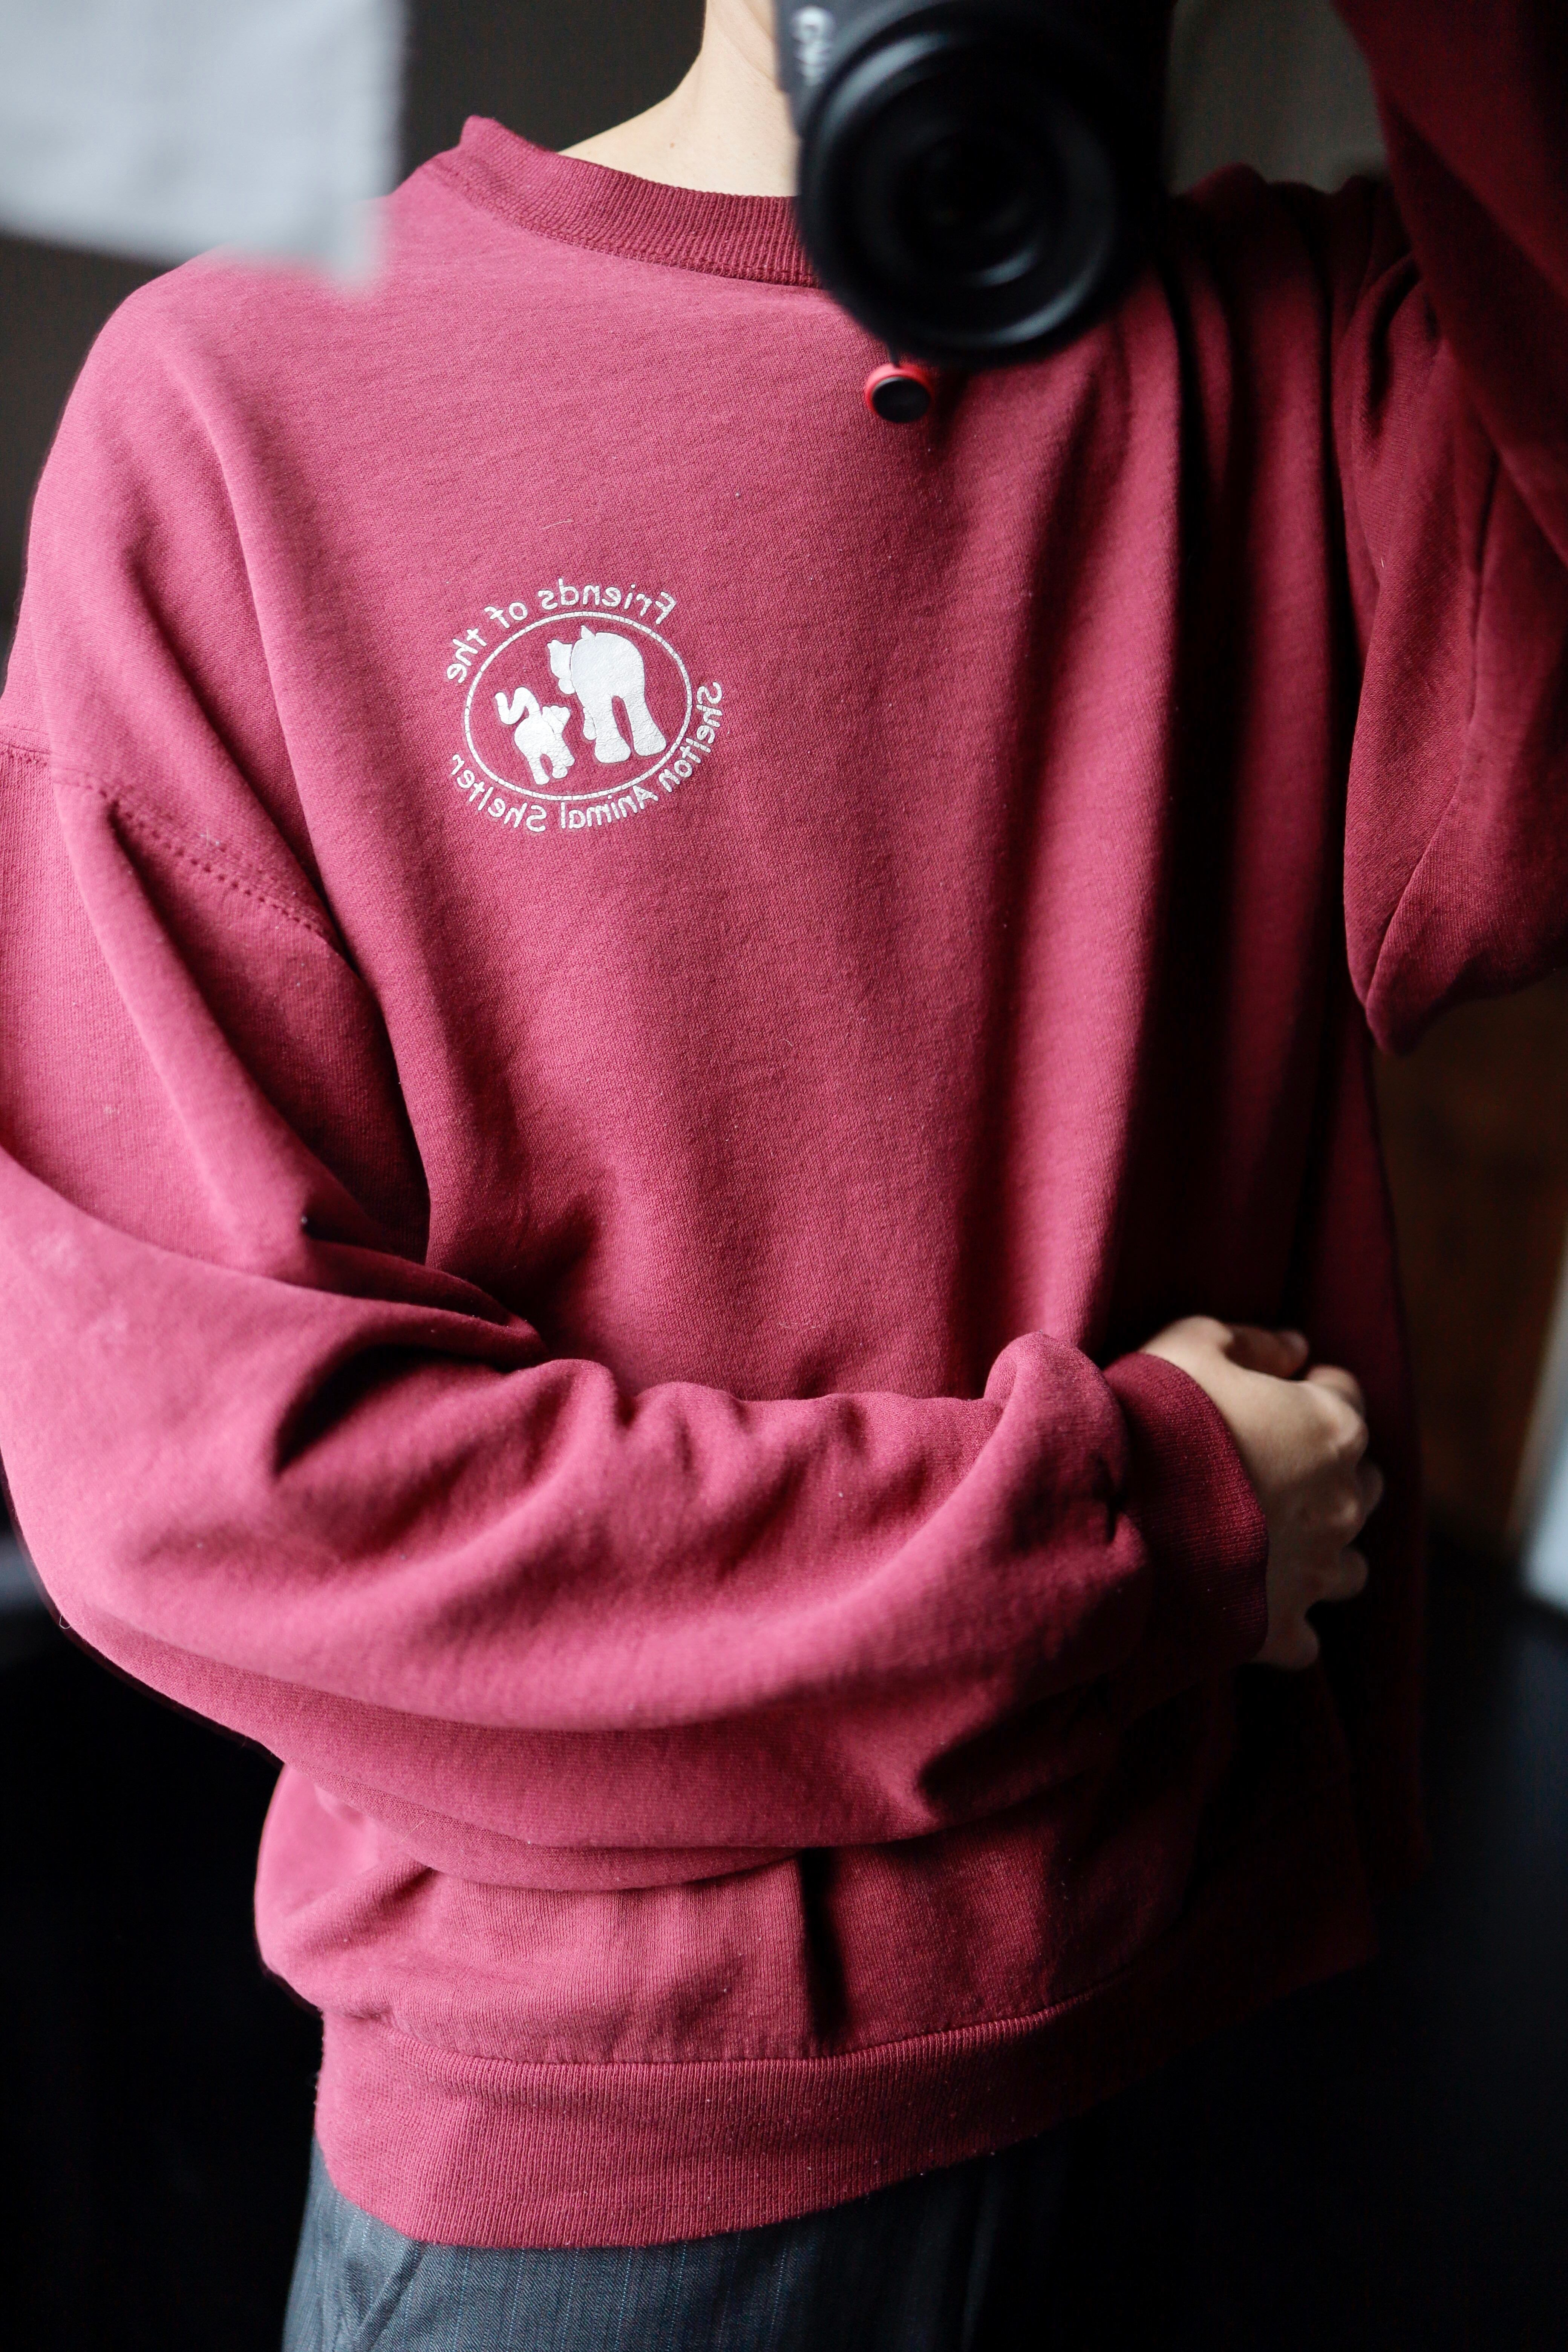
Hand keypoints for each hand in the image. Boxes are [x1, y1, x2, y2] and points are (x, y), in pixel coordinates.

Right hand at [1140, 1316, 1382, 1669]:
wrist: (1109, 1520)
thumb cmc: (1150, 1420)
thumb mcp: (1189, 1344)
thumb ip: (1252, 1340)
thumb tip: (1296, 1349)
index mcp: (1330, 1427)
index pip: (1343, 1393)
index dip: (1303, 1388)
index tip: (1265, 1395)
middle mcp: (1341, 1501)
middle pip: (1361, 1480)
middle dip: (1325, 1470)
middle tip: (1262, 1466)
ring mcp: (1316, 1571)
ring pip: (1349, 1565)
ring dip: (1318, 1550)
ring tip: (1263, 1541)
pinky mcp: (1282, 1629)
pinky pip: (1305, 1636)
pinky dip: (1285, 1621)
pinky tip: (1247, 1603)